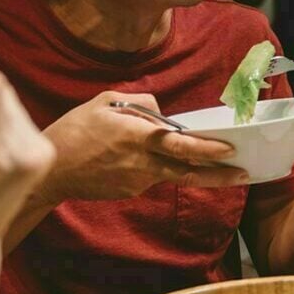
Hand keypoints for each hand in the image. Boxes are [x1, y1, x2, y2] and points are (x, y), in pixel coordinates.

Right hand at [39, 91, 248, 203]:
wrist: (48, 171)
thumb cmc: (75, 130)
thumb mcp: (106, 101)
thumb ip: (140, 104)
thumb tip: (162, 114)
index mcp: (137, 138)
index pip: (179, 145)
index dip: (206, 149)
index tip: (229, 149)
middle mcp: (141, 164)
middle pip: (187, 170)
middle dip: (218, 174)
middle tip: (244, 173)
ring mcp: (136, 181)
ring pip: (172, 174)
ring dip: (196, 171)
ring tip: (221, 166)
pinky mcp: (129, 191)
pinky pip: (153, 176)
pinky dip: (161, 167)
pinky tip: (154, 159)